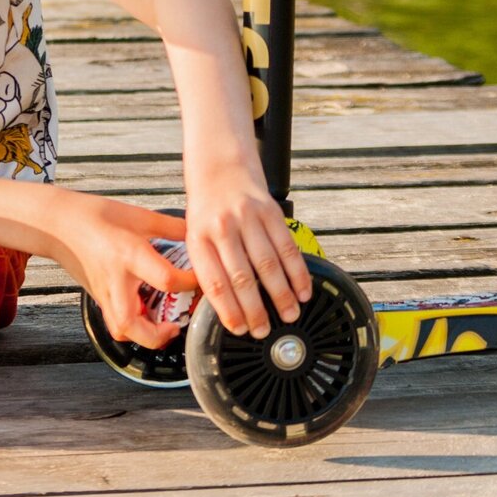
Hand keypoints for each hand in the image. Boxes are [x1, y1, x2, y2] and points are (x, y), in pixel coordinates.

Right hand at [53, 198, 198, 351]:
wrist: (58, 222)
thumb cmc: (95, 215)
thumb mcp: (139, 215)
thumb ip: (171, 226)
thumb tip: (198, 233)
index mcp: (129, 255)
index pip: (167, 280)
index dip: (191, 283)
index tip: (202, 279)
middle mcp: (116, 279)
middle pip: (133, 324)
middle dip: (158, 335)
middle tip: (176, 327)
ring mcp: (104, 291)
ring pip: (120, 330)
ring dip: (144, 336)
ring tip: (162, 327)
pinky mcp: (98, 296)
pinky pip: (114, 321)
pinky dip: (132, 326)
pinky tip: (145, 315)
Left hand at [186, 185, 311, 338]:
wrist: (220, 166)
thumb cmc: (207, 207)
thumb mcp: (194, 234)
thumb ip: (206, 265)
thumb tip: (223, 305)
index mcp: (198, 238)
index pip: (214, 282)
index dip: (228, 310)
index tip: (239, 329)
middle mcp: (222, 228)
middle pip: (242, 278)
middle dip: (256, 310)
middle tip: (264, 330)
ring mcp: (247, 218)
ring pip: (268, 265)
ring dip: (281, 295)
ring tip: (289, 314)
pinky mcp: (270, 211)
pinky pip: (287, 247)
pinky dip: (297, 272)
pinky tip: (302, 289)